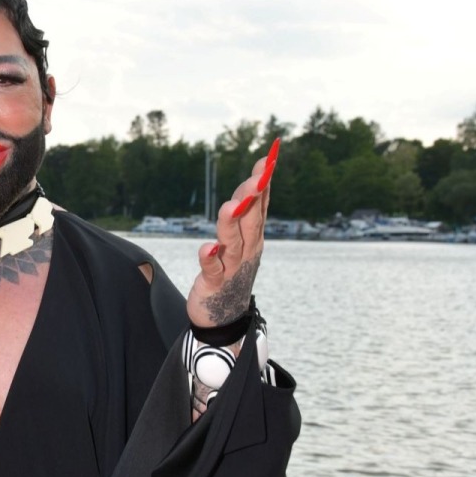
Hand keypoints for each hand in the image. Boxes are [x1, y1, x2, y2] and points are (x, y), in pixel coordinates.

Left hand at [187, 139, 278, 329]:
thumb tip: (255, 180)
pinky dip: (210, 259)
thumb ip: (246, 213)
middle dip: (253, 197)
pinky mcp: (214, 282)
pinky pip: (212, 269)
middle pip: (250, 220)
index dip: (263, 183)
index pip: (259, 205)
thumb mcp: (242, 240)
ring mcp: (232, 267)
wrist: (224, 317)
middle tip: (257, 176)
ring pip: (232, 241)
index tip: (268, 158)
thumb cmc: (231, 272)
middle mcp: (246, 250)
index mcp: (253, 237)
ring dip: (231, 223)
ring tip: (231, 206)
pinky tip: (208, 249)